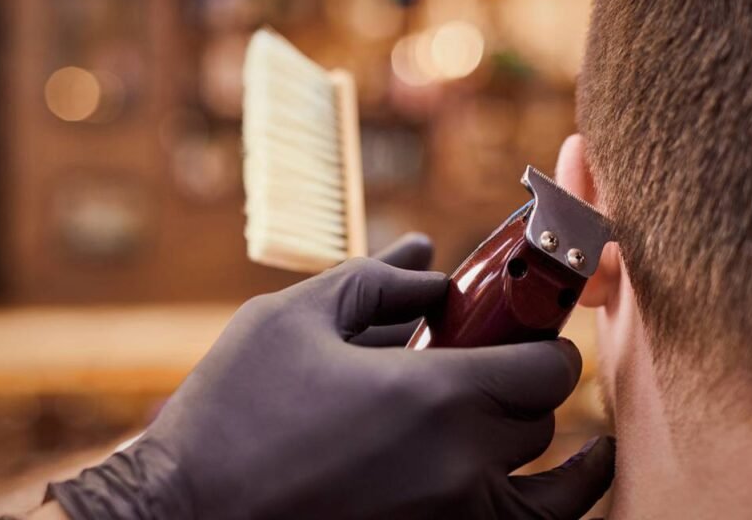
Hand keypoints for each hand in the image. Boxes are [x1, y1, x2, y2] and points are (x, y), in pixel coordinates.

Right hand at [48, 235, 614, 518]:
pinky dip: (542, 515)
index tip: (522, 330)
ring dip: (553, 458)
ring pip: (551, 498)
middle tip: (493, 369)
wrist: (181, 516)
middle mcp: (461, 471)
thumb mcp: (292, 321)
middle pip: (543, 422)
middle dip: (525, 388)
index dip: (544, 340)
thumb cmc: (231, 413)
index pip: (548, 368)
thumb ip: (375, 282)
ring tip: (570, 442)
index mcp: (434, 398)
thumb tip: (428, 257)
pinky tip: (542, 491)